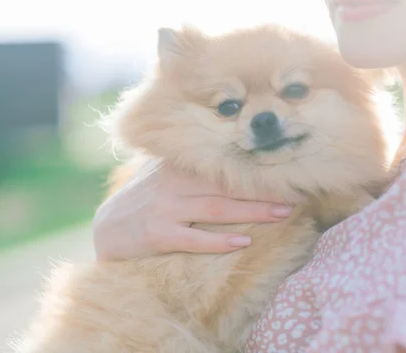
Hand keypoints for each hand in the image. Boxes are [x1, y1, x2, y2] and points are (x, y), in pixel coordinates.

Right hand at [92, 164, 294, 260]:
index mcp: (180, 167)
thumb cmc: (146, 200)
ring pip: (217, 208)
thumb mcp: (165, 175)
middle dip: (264, 191)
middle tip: (297, 195)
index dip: (258, 171)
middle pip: (228, 186)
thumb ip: (193, 168)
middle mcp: (175, 183)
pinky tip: (243, 243)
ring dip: (252, 212)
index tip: (287, 174)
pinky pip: (193, 238)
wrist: (108, 228)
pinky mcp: (158, 234)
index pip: (225, 167)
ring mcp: (166, 208)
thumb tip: (234, 163)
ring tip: (282, 214)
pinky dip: (218, 240)